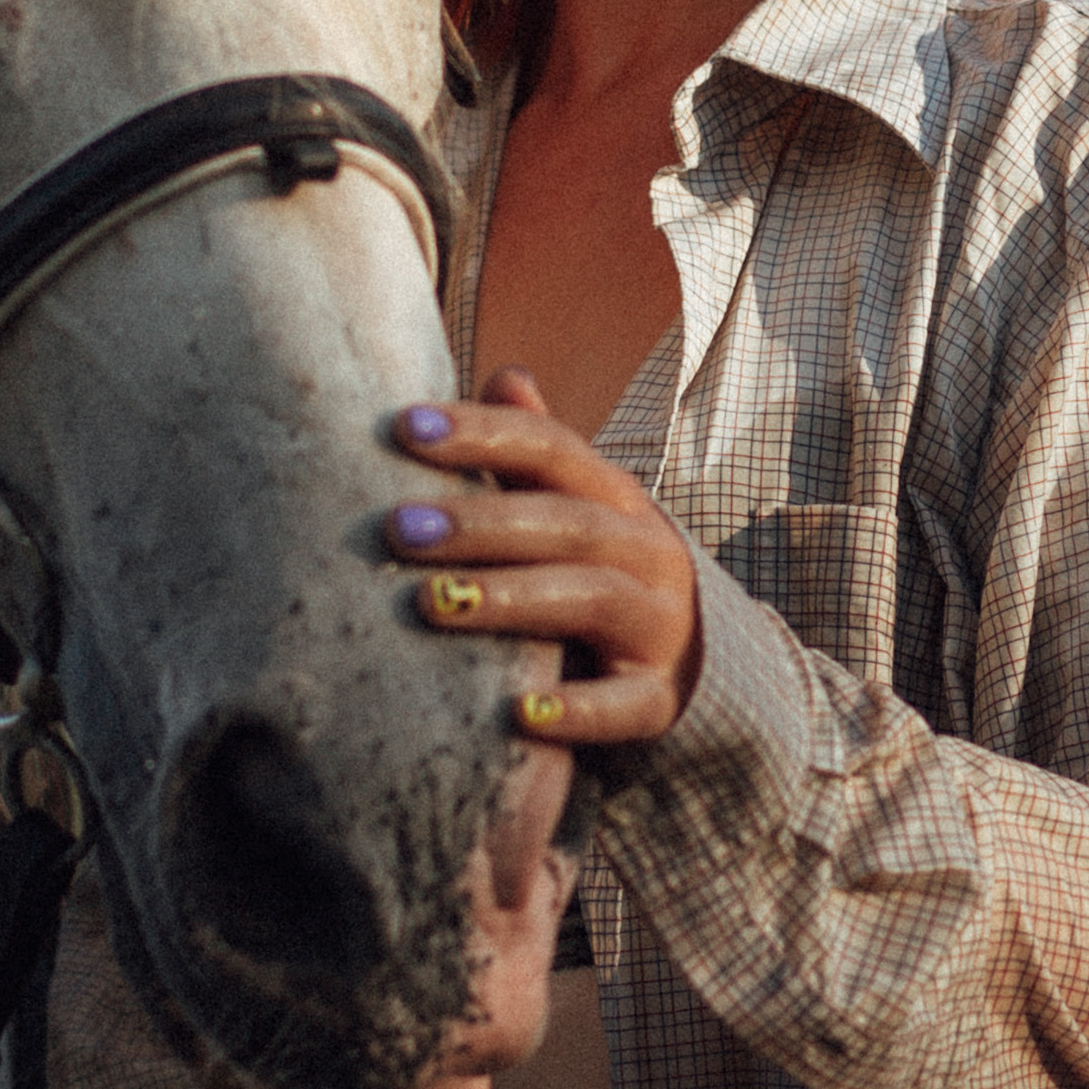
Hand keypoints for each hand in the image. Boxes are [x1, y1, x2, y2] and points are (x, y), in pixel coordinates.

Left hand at [386, 367, 701, 745]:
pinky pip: (626, 706)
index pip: (549, 447)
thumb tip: (506, 374)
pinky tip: (520, 714)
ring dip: (510, 597)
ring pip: (591, 600)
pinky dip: (577, 710)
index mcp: (612, 493)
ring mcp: (658, 623)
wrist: (690, 659)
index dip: (481, 432)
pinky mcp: (659, 699)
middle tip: (398, 528)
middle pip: (566, 522)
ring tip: (433, 603)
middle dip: (480, 521)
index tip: (404, 427)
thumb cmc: (594, 567)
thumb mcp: (572, 505)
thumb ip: (534, 450)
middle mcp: (643, 548)